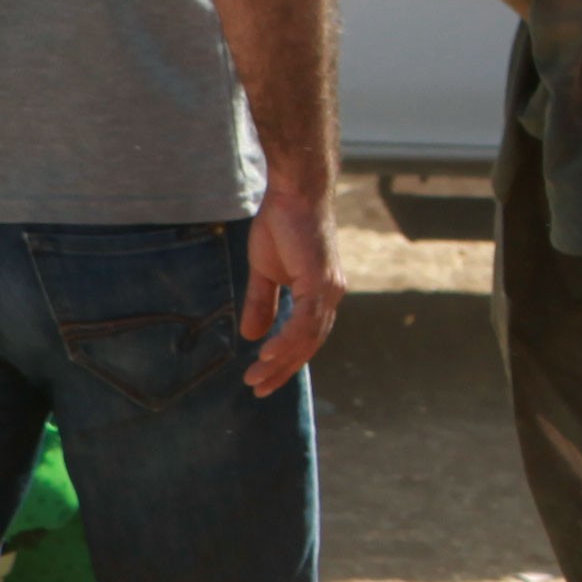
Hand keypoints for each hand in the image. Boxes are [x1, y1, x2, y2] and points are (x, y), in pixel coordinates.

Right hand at [237, 184, 341, 398]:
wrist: (294, 193)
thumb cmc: (282, 224)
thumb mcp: (265, 272)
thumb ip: (261, 303)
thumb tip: (251, 336)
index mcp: (320, 295)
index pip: (305, 338)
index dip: (285, 360)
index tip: (264, 380)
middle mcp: (330, 296)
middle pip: (309, 345)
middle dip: (283, 369)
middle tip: (259, 389)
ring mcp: (329, 290)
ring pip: (307, 338)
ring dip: (281, 360)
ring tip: (257, 376)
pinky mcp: (322, 281)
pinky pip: (305, 321)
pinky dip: (288, 340)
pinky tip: (268, 354)